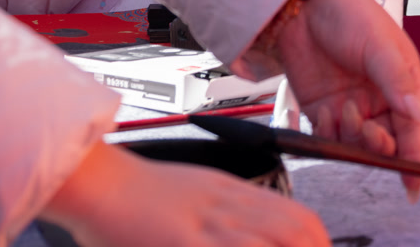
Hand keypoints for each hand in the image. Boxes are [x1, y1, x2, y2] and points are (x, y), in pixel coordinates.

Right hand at [41, 141, 327, 245]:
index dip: (319, 240)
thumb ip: (231, 209)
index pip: (298, 216)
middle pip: (295, 231)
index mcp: (234, 193)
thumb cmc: (141, 192)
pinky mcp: (183, 241)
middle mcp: (229, 207)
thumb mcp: (200, 191)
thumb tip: (260, 231)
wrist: (99, 180)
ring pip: (272, 240)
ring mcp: (208, 224)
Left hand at [272, 0, 419, 196]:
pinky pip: (329, 137)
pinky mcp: (322, 110)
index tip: (413, 186)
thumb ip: (398, 82)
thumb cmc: (351, 15)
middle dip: (378, 144)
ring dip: (351, 136)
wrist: (305, 4)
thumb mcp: (381, 46)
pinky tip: (325, 112)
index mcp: (402, 84)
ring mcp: (350, 106)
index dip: (414, 157)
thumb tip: (418, 116)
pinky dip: (327, 134)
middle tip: (368, 130)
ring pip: (357, 143)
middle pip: (386, 142)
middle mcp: (379, 100)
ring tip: (342, 109)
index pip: (413, 128)